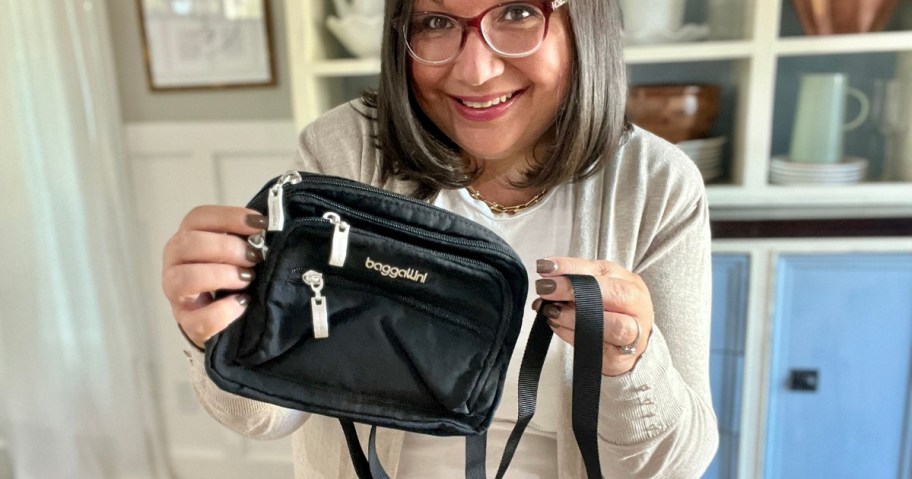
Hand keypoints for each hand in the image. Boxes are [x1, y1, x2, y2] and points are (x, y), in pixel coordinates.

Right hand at [161, 206, 266, 348]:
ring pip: (185, 278)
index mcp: (187, 238)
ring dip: (221, 275)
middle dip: (226, 247)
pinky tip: (242, 303)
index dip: (229, 217)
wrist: (223, 319)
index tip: (260, 224)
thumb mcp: (237, 254)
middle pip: (188, 244)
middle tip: (254, 256)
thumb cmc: (231, 277)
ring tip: (247, 278)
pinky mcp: (187, 323)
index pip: (198, 218)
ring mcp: (177, 294)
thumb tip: (266, 232)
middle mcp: (175, 263)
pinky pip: (200, 319)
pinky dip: (224, 311)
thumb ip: (246, 241)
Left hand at [532, 257, 653, 376]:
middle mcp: (637, 306)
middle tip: (546, 289)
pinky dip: (572, 335)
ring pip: (613, 325)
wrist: (628, 345)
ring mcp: (634, 334)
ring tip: (551, 311)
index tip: (545, 267)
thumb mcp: (596, 288)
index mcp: (630, 282)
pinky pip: (597, 347)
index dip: (571, 267)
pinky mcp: (620, 358)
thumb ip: (575, 279)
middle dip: (575, 290)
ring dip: (576, 318)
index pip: (601, 270)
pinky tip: (556, 326)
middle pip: (615, 294)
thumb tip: (547, 274)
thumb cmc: (611, 311)